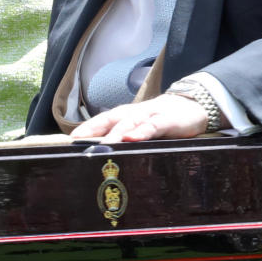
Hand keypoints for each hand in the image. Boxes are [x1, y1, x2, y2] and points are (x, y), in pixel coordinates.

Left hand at [70, 93, 208, 143]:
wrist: (192, 106)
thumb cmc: (161, 121)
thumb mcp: (141, 128)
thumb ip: (126, 138)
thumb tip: (105, 153)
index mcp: (125, 115)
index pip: (102, 121)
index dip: (86, 129)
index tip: (69, 140)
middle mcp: (134, 113)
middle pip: (110, 120)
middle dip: (93, 129)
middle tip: (77, 141)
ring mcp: (150, 115)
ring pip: (129, 123)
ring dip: (115, 133)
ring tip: (103, 143)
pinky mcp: (167, 120)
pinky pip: (152, 126)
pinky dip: (141, 131)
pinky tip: (132, 138)